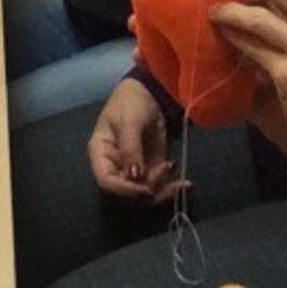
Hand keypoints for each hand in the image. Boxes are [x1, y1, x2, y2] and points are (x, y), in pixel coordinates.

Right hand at [87, 77, 183, 202]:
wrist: (150, 92)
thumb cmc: (132, 102)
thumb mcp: (130, 121)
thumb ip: (131, 148)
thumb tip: (134, 176)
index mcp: (101, 154)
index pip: (107, 181)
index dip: (125, 190)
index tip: (146, 189)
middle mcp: (115, 168)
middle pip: (126, 194)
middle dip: (148, 191)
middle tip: (168, 174)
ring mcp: (133, 171)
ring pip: (145, 195)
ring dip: (163, 191)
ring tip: (179, 176)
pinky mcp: (151, 170)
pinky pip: (158, 187)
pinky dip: (171, 188)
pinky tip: (185, 183)